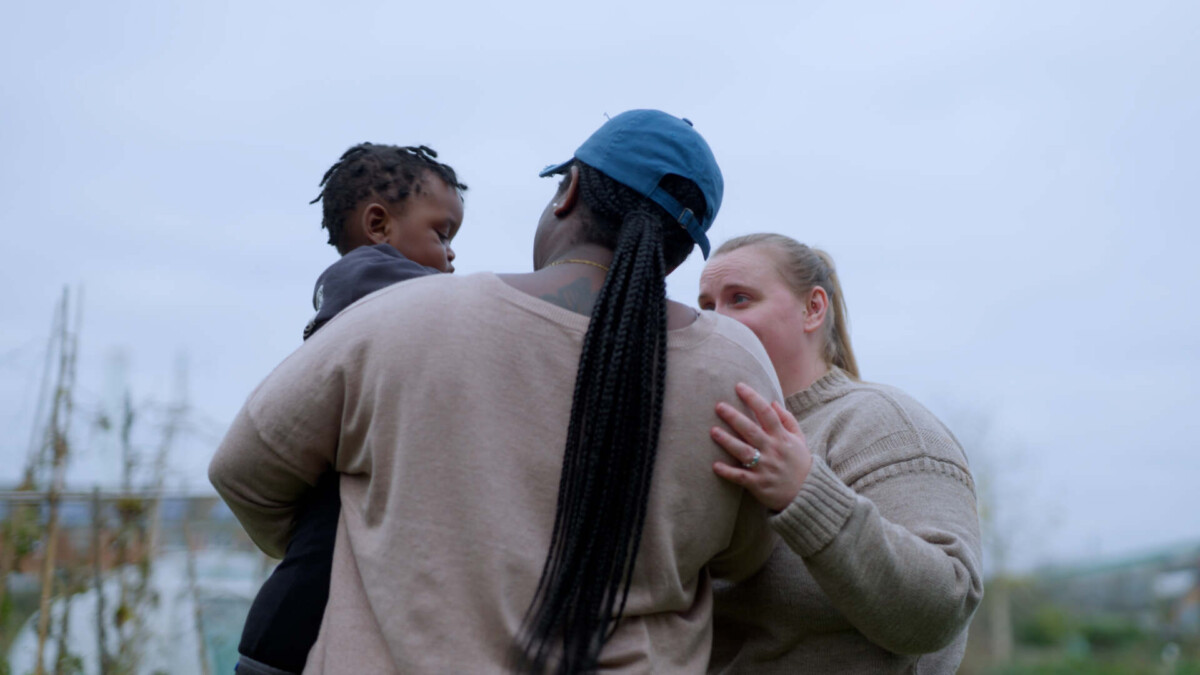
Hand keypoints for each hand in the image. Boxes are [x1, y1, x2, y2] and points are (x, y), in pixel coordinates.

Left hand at [711, 382, 813, 511]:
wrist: (807, 494)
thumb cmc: (800, 464)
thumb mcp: (800, 440)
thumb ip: (787, 420)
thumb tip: (772, 402)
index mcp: (782, 437)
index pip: (767, 413)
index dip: (753, 398)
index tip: (739, 386)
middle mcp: (773, 450)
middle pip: (751, 430)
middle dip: (734, 417)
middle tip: (719, 406)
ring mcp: (765, 467)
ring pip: (744, 451)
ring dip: (727, 441)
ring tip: (713, 431)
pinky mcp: (759, 484)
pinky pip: (741, 476)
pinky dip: (728, 472)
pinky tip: (715, 466)